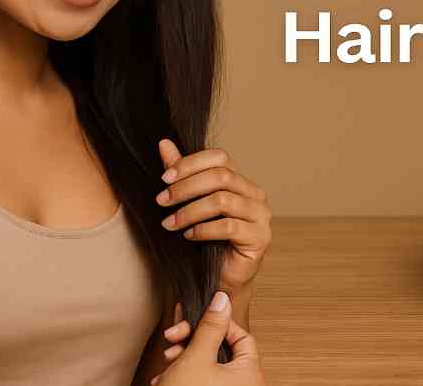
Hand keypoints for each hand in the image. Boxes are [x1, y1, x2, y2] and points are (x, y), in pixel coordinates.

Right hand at [151, 291, 263, 385]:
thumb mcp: (197, 358)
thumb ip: (210, 327)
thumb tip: (222, 299)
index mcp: (249, 373)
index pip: (241, 335)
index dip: (217, 323)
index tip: (197, 319)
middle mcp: (242, 384)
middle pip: (220, 349)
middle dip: (192, 342)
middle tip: (173, 338)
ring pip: (206, 365)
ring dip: (183, 359)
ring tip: (166, 363)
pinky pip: (200, 381)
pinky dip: (183, 376)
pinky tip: (165, 379)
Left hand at [156, 140, 271, 291]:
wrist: (220, 278)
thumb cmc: (205, 241)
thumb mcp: (188, 204)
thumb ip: (181, 175)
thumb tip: (164, 143)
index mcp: (240, 181)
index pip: (220, 157)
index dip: (191, 163)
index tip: (164, 178)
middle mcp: (255, 194)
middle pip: (221, 177)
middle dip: (186, 188)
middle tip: (161, 201)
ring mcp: (261, 215)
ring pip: (223, 201)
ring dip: (190, 211)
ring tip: (169, 223)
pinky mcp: (260, 237)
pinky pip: (229, 226)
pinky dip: (204, 229)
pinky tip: (188, 236)